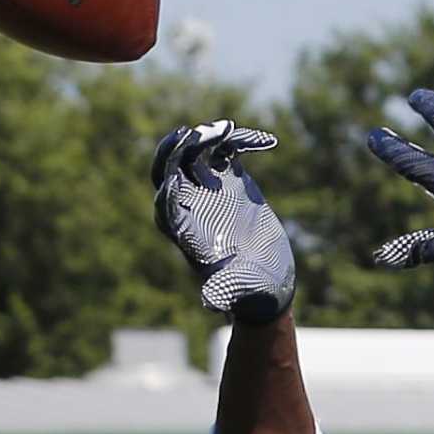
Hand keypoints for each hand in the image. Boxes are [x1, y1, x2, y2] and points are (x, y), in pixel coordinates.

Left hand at [151, 121, 294, 323]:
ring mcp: (210, 188)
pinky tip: (268, 143)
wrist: (267, 281)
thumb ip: (223, 292)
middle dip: (179, 151)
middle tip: (196, 136)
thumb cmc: (249, 291)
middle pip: (171, 169)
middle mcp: (190, 205)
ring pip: (197, 152)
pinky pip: (229, 151)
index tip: (176, 177)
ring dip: (208, 138)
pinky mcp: (231, 180)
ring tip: (228, 131)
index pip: (165, 204)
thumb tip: (211, 302)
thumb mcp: (236, 292)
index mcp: (183, 230)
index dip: (168, 190)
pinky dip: (243, 142)